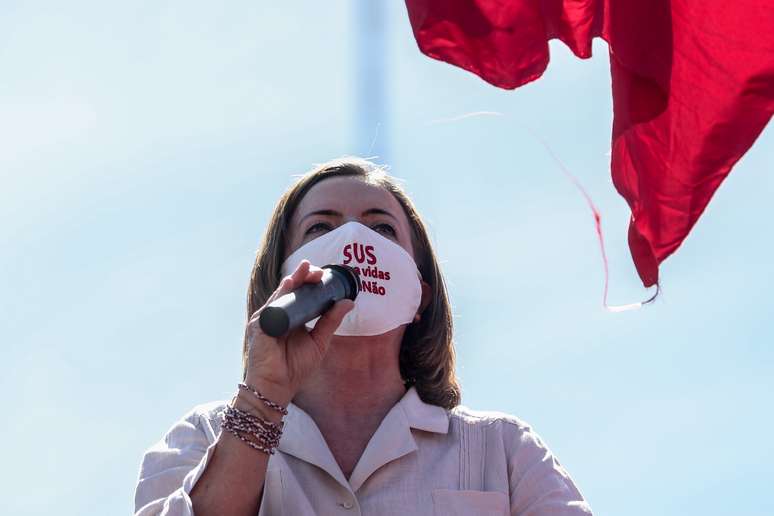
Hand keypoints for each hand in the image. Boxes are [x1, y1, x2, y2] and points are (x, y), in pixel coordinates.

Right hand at [242, 260, 354, 406]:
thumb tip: (348, 302)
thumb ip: (331, 321)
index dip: (310, 282)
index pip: (300, 293)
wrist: (278, 387)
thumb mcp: (319, 341)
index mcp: (291, 317)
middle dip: (303, 276)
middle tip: (317, 269)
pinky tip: (289, 285)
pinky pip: (271, 306)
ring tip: (306, 270)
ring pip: (281, 293)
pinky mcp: (258, 326)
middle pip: (290, 289)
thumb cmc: (295, 367)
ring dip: (294, 280)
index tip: (324, 274)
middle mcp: (278, 314)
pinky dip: (281, 295)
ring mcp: (267, 318)